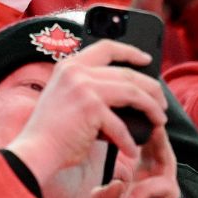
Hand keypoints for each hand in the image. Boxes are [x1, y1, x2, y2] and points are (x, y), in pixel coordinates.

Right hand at [6, 40, 166, 187]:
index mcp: (69, 65)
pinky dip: (130, 141)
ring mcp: (84, 87)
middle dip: (152, 88)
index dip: (130, 51)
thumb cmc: (52, 131)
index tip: (147, 60)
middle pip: (127, 72)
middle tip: (161, 104)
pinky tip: (131, 150)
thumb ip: (88, 87)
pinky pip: (122, 125)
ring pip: (133, 92)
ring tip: (159, 121)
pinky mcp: (91, 108)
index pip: (106, 47)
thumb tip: (127, 92)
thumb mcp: (66, 97)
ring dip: (152, 108)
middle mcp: (76, 71)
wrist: (36, 150)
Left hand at [84, 128, 185, 197]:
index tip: (141, 117)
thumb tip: (118, 182)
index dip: (146, 136)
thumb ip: (101, 195)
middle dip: (160, 146)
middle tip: (153, 131)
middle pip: (166, 162)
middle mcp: (156, 195)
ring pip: (168, 186)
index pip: (146, 156)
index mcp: (139, 186)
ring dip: (145, 192)